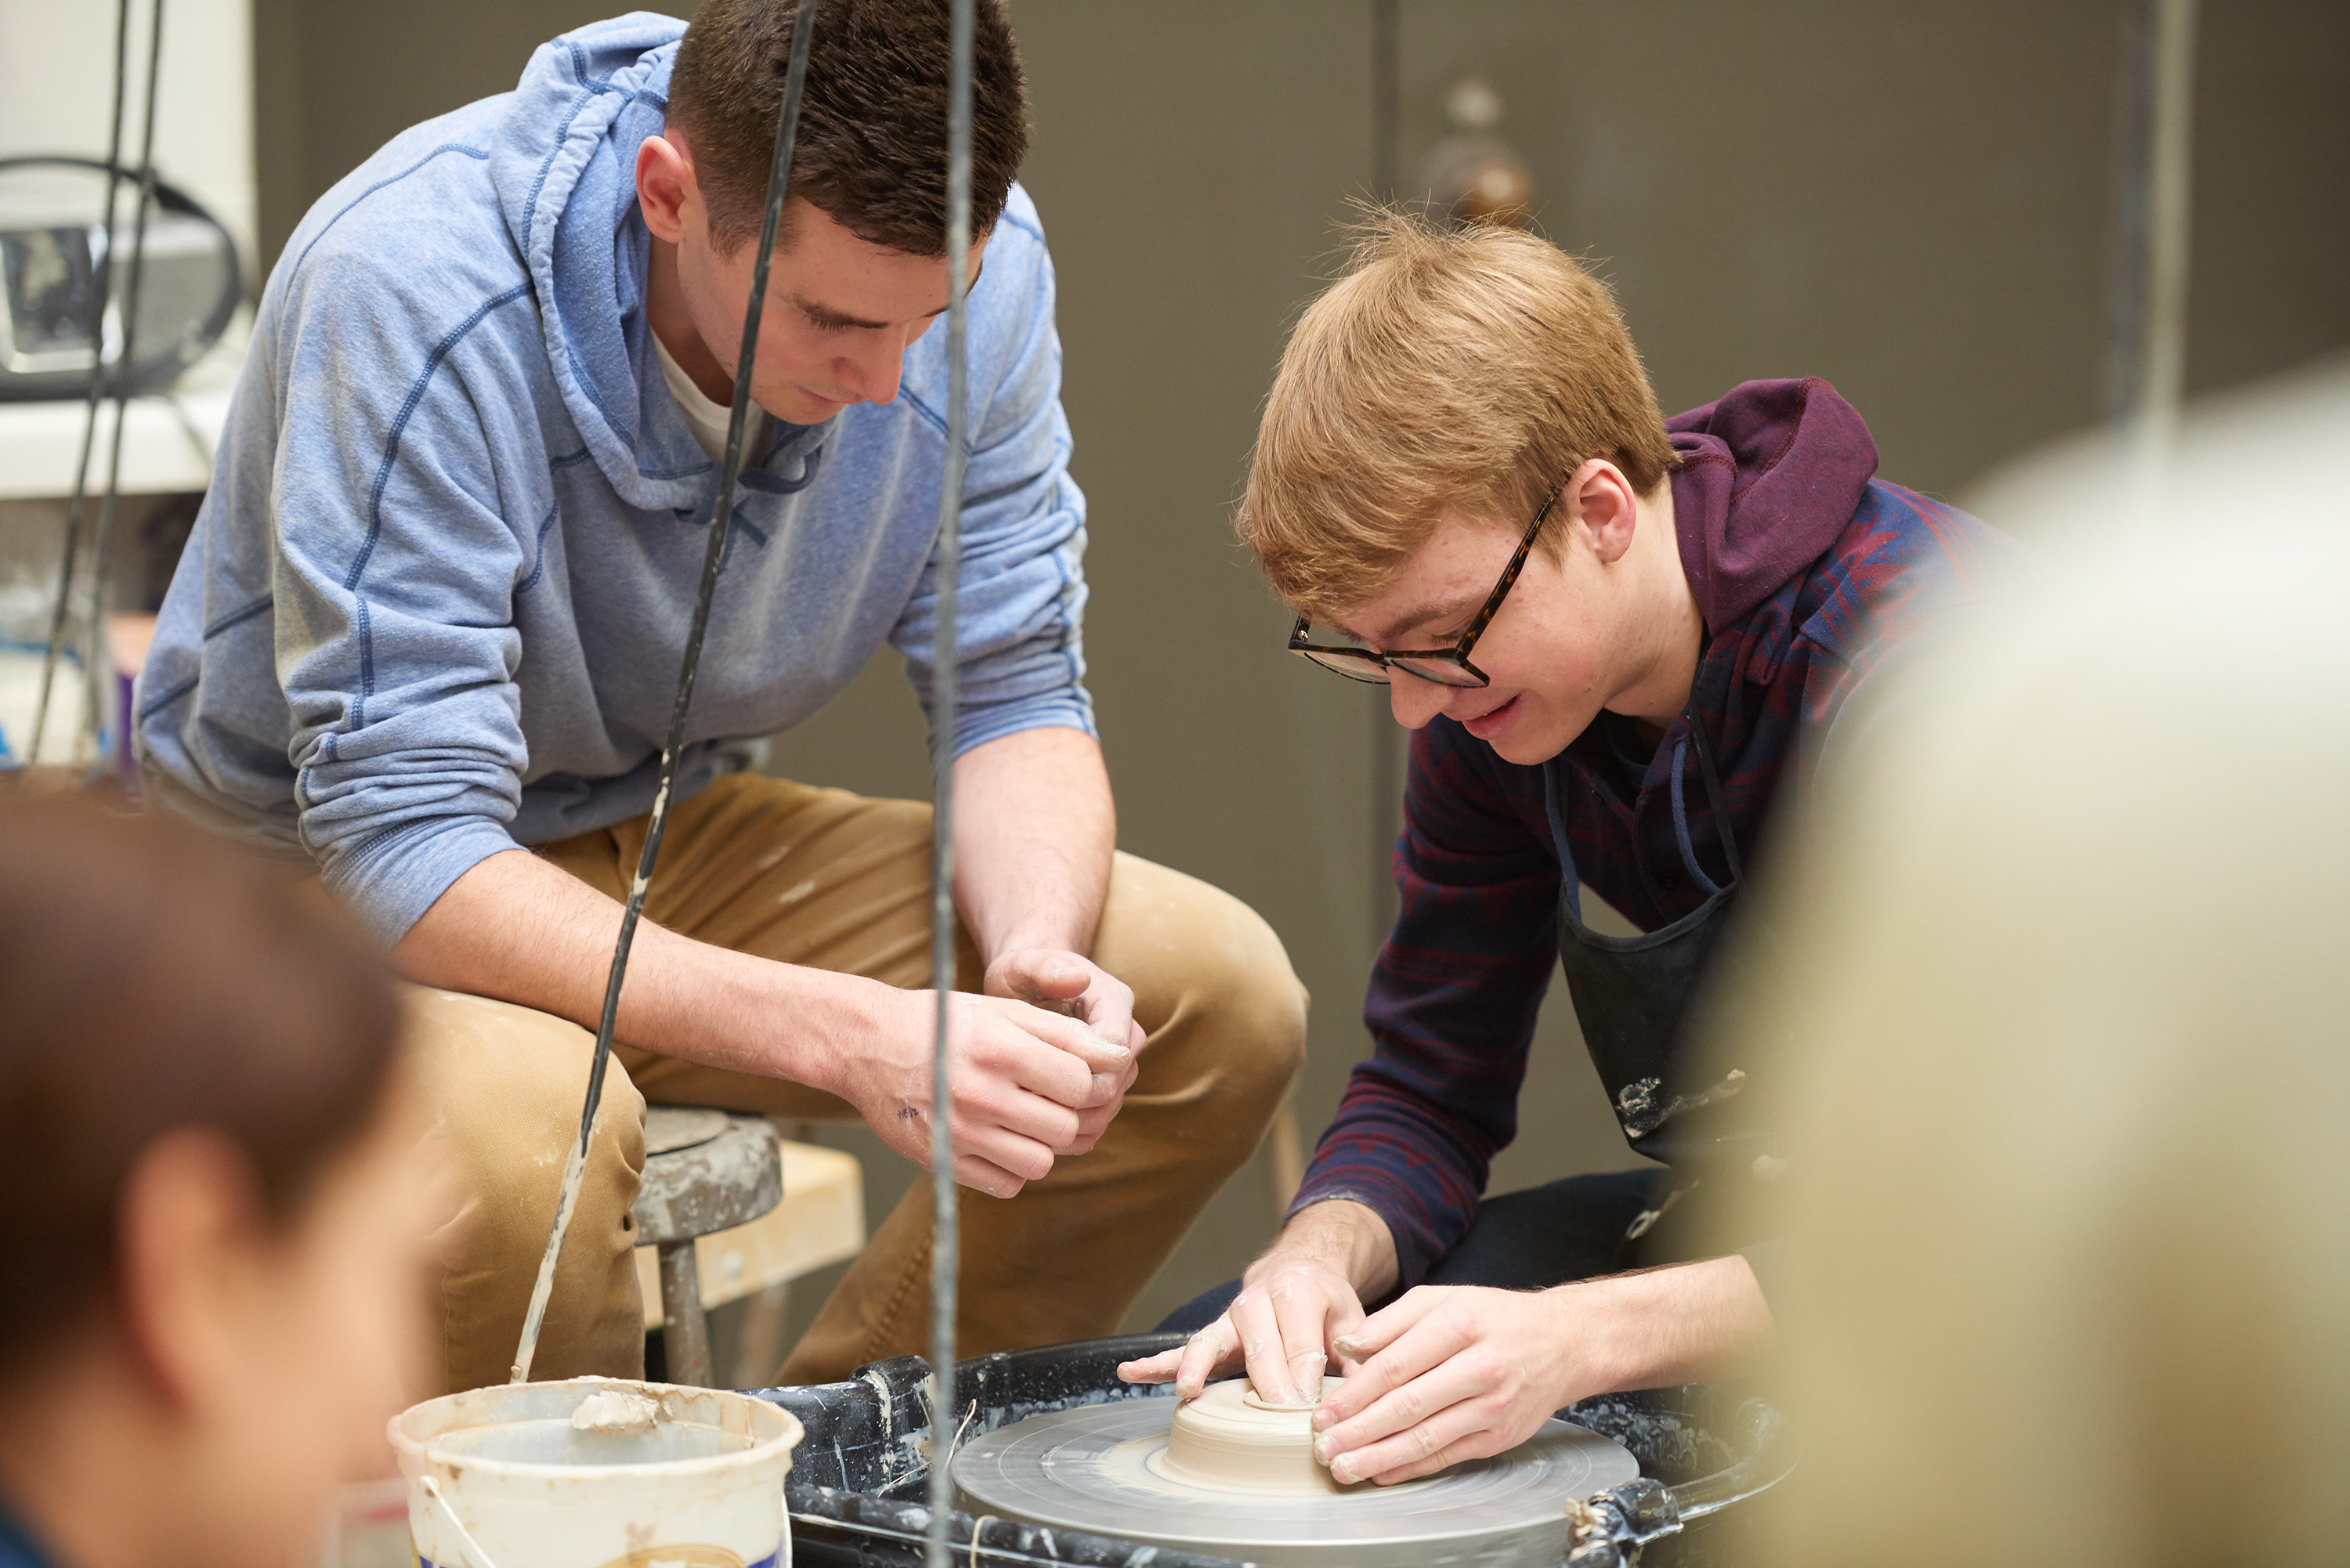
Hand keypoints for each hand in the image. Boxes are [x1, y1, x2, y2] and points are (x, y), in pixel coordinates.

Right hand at [843, 986, 1134, 1199]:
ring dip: (1043, 1143)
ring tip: (1026, 1117)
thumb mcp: (1004, 1010)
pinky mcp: (943, 1161)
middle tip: (1050, 1097)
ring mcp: (959, 1132)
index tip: (1075, 1074)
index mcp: (1000, 1048)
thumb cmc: (946, 1021)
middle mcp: (980, 1093)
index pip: (1083, 1083)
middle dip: (1068, 1112)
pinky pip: (1008, 1183)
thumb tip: (1121, 1058)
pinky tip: (1000, 1137)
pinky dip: (1014, 1167)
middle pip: (1066, 1127)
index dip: (1090, 1080)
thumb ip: (1065, 1034)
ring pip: (1042, 1162)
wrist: (869, 1044)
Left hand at [984, 947, 1144, 1149]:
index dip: (1082, 1076)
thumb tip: (1078, 978)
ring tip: (1028, 1125)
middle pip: (1116, 1084)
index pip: (1116, 1053)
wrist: (1028, 987)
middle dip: (1074, 1103)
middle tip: (1027, 1111)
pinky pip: (1099, 1119)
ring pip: (1109, 1107)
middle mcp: (1126, 1035)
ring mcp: (1119, 1063)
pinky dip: (1073, 1132)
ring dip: (1074, 1122)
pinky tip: (1038, 1134)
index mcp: (1114, 1002)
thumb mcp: (1025, 965)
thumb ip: (1047, 968)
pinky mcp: (1106, 1084)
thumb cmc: (1023, 974)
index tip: (1036, 1085)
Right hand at [1115, 1257, 1365, 1407]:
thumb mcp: (1353, 1320)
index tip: (1306, 1408)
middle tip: (1273, 1412)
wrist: (1298, 1269)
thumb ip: (1359, 1355)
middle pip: (1260, 1346)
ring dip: (1197, 1367)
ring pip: (1211, 1341)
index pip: (1301, 1342)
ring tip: (1185, 1391)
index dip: (1305, 1376)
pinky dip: (1154, 1361)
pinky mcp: (1212, 1333)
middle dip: (1266, 1381)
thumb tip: (1366, 1392)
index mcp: (1299, 1293)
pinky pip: (1181, 1347)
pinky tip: (1128, 1372)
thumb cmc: (1327, 1305)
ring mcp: (1230, 1318)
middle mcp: (1258, 1300)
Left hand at [1306, 1284, 1585, 1485]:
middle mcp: (1479, 1367)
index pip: (1395, 1366)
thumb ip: (1392, 1321)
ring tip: (1345, 1466)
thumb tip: (1347, 1347)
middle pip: (1407, 1406)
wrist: (1563, 1342)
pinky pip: (1449, 1455)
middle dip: (1359, 1431)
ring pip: (1427, 1437)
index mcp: (1459, 1325)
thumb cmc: (1495, 1318)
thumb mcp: (1443, 1300)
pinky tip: (1384, 1472)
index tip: (1323, 1412)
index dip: (1354, 1394)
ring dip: (1380, 1457)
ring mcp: (1493, 1405)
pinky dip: (1413, 1467)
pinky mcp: (1501, 1434)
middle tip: (1324, 1447)